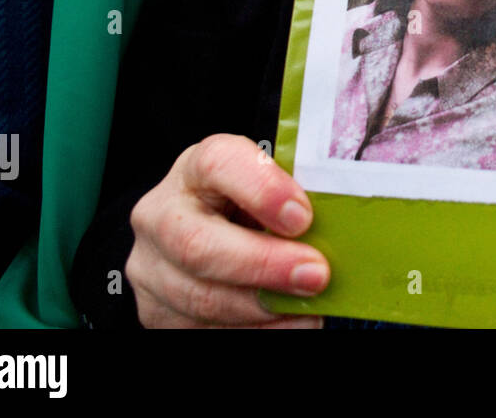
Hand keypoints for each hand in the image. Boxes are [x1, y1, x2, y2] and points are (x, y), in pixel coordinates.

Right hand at [127, 134, 328, 327]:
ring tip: (310, 307)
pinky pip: (204, 329)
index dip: (262, 190)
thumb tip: (343, 228)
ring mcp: (152, 266)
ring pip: (200, 296)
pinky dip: (257, 330)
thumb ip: (293, 200)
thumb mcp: (266, 188)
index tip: (303, 217)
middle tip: (316, 274)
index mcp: (195, 169)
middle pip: (198, 244)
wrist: (202, 231)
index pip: (218, 164)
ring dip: (263, 307)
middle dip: (264, 265)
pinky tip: (292, 322)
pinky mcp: (156, 309)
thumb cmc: (248, 205)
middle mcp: (162, 214)